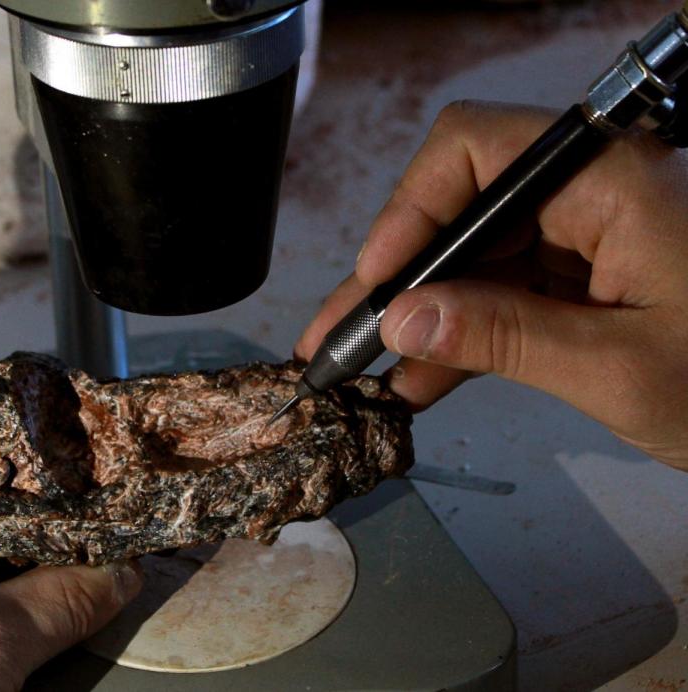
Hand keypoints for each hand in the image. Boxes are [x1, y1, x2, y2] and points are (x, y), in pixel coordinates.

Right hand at [297, 101, 687, 470]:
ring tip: (367, 372)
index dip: (409, 210)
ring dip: (422, 314)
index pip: (474, 151)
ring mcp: (589, 234)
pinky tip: (423, 376)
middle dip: (398, 278)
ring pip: (475, 256)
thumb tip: (402, 322)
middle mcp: (592, 192)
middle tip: (339, 336)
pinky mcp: (589, 272)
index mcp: (610, 182)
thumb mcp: (620, 369)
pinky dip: (464, 331)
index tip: (378, 281)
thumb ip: (505, 339)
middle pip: (462, 209)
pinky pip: (505, 289)